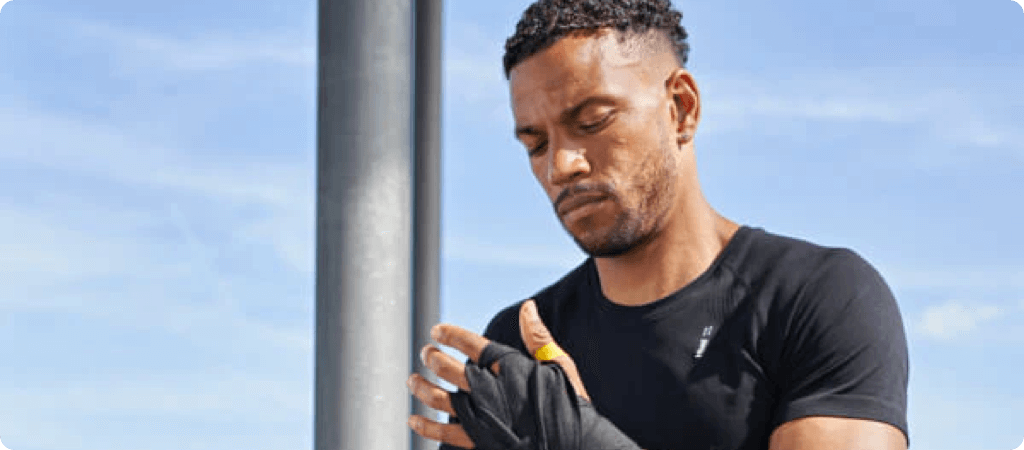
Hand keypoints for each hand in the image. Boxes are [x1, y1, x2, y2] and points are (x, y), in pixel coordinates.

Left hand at [406, 299, 588, 447]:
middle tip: (425, 353)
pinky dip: (426, 427)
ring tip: (412, 380)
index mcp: (507, 368)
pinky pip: (445, 434)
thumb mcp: (559, 366)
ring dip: (422, 388)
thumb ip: (538, 337)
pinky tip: (414, 419)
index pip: (471, 344)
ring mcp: (482, 417)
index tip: (437, 330)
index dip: (450, 335)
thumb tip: (528, 306)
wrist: (575, 445)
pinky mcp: (479, 441)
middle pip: (449, 369)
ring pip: (440, 399)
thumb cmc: (570, 404)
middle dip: (433, 358)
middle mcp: (489, 390)